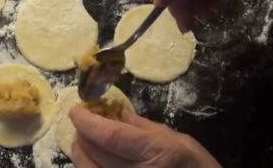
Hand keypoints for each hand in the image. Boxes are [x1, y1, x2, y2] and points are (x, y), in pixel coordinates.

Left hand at [69, 106, 220, 167]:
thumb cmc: (197, 167)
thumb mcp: (177, 140)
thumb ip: (143, 126)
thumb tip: (115, 112)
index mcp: (156, 153)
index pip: (109, 136)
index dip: (87, 122)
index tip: (75, 111)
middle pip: (95, 153)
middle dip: (82, 135)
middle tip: (81, 124)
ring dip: (81, 154)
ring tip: (83, 142)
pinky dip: (91, 167)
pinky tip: (92, 160)